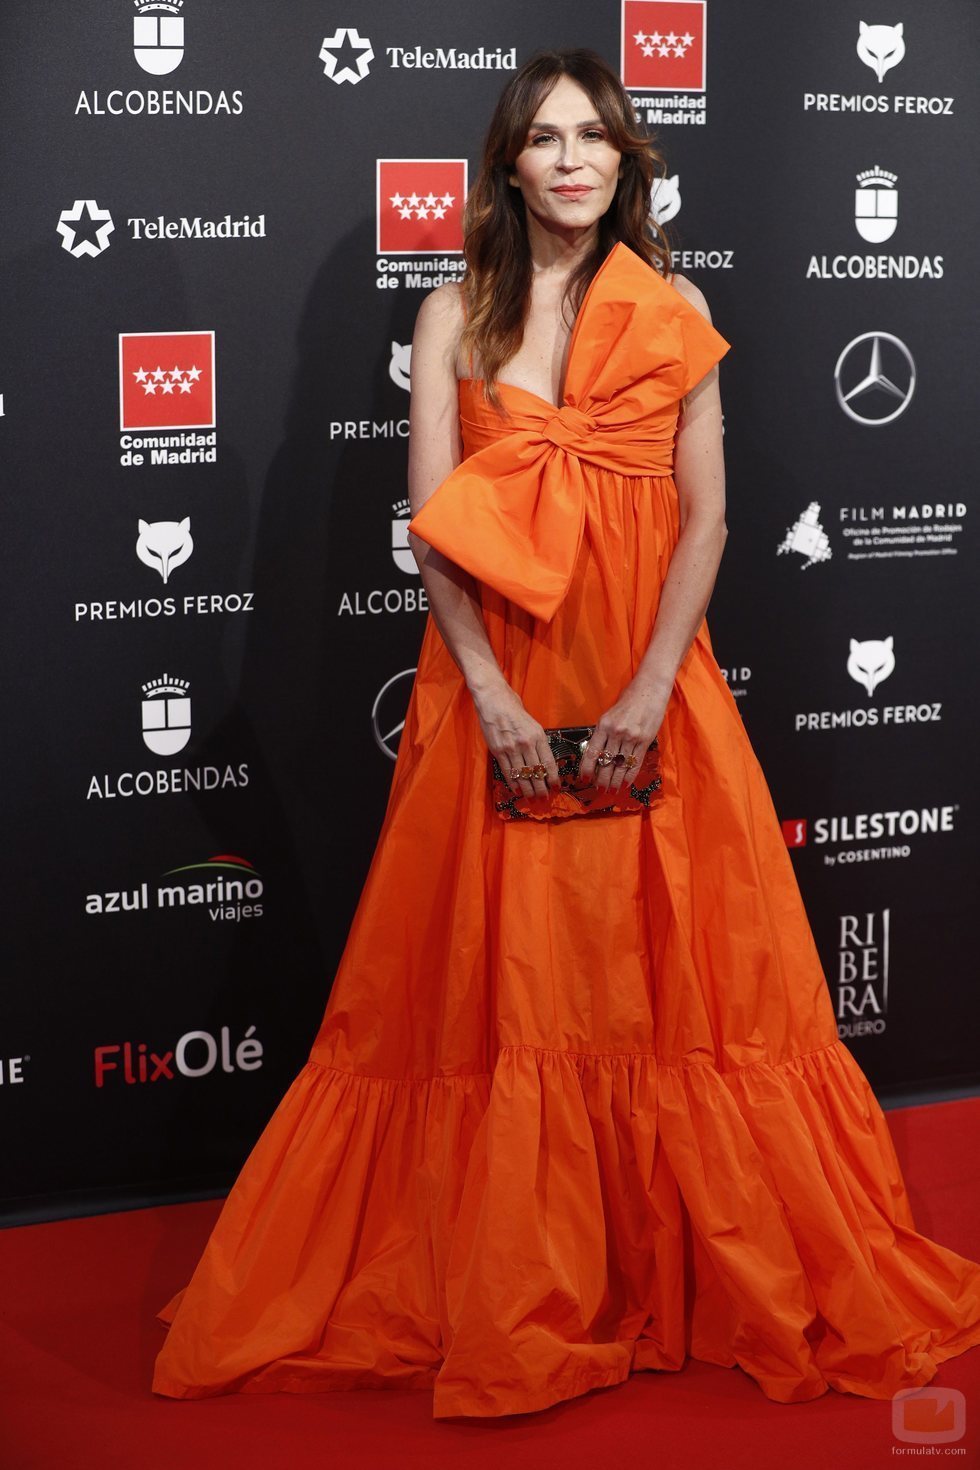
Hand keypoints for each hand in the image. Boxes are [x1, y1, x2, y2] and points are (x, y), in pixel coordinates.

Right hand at [471, 681, 561, 799]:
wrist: (494, 699)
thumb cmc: (513, 707)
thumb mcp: (532, 723)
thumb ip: (537, 741)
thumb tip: (542, 760)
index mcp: (538, 735)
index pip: (548, 762)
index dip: (553, 778)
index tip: (556, 787)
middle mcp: (526, 743)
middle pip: (536, 772)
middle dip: (541, 788)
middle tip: (544, 798)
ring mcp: (511, 748)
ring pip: (522, 775)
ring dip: (528, 790)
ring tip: (532, 798)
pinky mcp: (498, 750)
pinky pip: (507, 771)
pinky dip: (513, 783)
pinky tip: (518, 790)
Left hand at [578, 678, 670, 791]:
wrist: (650, 688)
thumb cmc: (629, 699)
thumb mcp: (609, 714)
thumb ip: (603, 733)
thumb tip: (597, 755)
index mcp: (604, 725)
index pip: (592, 752)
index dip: (587, 769)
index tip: (584, 779)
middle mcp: (617, 732)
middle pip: (606, 763)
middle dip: (601, 780)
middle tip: (599, 789)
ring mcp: (632, 737)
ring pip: (620, 766)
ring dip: (615, 781)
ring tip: (611, 791)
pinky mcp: (645, 740)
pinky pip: (635, 763)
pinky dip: (629, 776)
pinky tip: (625, 784)